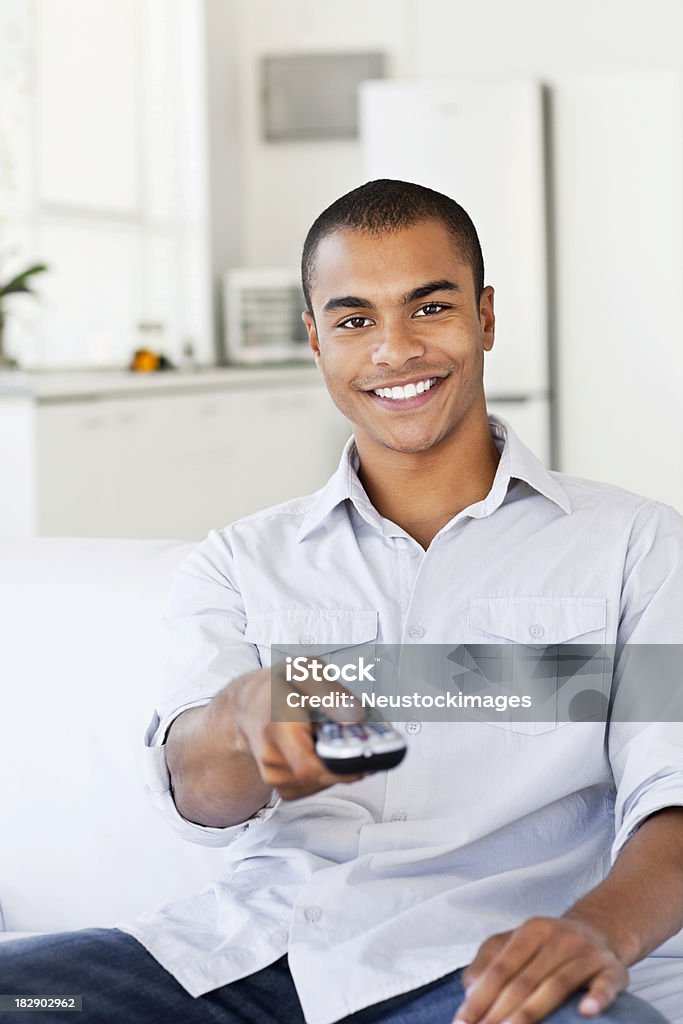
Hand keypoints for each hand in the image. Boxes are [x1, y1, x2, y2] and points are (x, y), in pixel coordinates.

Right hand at [234, 658, 365, 800]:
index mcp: (276, 727)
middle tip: (363, 740)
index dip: (342, 767)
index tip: (366, 754)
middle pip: (322, 776)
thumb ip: (330, 692)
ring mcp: (275, 776)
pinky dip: (329, 771)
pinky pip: (316, 785)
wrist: (248, 706)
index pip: (309, 766)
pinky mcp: (283, 786)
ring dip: (338, 765)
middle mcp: (272, 757)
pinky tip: (326, 750)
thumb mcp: (305, 671)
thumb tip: (355, 716)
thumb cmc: (277, 687)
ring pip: (322, 782)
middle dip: (348, 761)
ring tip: (339, 739)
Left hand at [452, 916, 628, 1023]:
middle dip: (500, 1011)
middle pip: (525, 979)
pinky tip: (585, 1011)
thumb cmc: (548, 946)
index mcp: (531, 931)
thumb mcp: (516, 943)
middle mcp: (558, 938)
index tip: (463, 1023)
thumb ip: (489, 962)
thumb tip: (469, 990)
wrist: (599, 932)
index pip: (501, 968)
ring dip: (531, 1012)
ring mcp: (587, 953)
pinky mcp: (613, 970)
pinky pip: (605, 985)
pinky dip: (596, 998)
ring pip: (557, 985)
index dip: (480, 997)